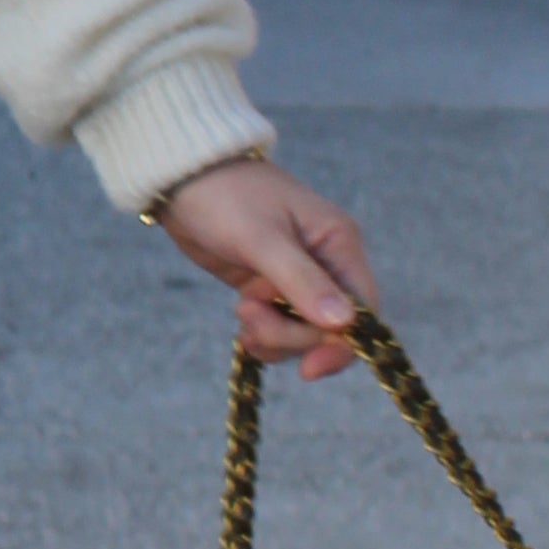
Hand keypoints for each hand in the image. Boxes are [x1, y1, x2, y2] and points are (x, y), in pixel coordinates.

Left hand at [152, 158, 377, 375]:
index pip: (364, 308)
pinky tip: (242, 326)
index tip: (310, 368)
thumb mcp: (261, 237)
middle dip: (290, 334)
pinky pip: (280, 331)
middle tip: (248, 311)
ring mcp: (299, 280)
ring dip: (273, 336)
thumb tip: (345, 323)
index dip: (343, 344)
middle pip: (331, 330)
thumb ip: (301, 280)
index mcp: (338, 243)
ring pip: (304, 335)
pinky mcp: (271, 290)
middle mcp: (327, 264)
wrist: (184, 180)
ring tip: (242, 310)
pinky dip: (263, 337)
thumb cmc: (225, 196)